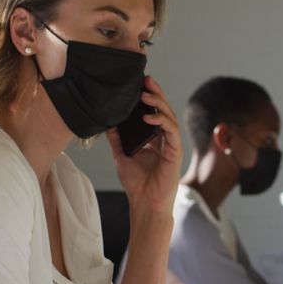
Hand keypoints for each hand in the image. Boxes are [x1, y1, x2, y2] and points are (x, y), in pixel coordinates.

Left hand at [106, 77, 181, 216]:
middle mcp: (164, 139)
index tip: (139, 84)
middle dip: (156, 93)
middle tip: (146, 80)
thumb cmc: (136, 184)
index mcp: (154, 139)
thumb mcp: (121, 156)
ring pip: (169, 116)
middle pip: (163, 110)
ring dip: (158, 103)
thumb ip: (117, 139)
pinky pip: (170, 131)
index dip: (148, 98)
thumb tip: (107, 122)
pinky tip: (148, 116)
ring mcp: (171, 144)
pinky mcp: (175, 151)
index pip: (154, 112)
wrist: (145, 203)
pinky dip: (160, 121)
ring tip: (146, 93)